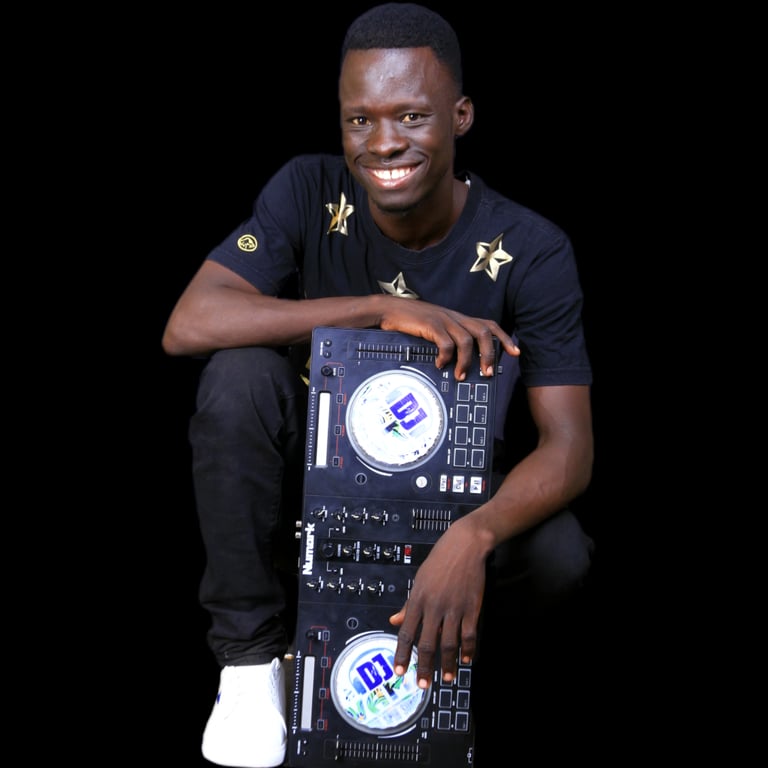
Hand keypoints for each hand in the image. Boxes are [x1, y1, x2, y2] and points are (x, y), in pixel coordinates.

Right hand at [378, 298, 518, 380]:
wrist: (389, 309)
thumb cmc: (412, 322)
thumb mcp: (436, 327)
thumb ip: (450, 338)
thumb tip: (461, 361)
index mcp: (459, 318)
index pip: (489, 325)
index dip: (504, 338)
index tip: (515, 353)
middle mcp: (455, 317)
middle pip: (483, 333)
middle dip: (490, 355)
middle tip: (488, 374)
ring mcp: (444, 320)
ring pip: (467, 341)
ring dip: (467, 362)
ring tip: (461, 376)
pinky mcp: (431, 325)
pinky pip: (446, 344)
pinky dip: (446, 358)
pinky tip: (439, 365)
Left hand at [389, 516, 487, 688]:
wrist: (464, 545)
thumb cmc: (439, 561)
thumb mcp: (419, 581)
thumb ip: (408, 605)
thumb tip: (394, 621)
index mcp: (418, 599)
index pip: (406, 632)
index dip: (401, 654)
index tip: (399, 671)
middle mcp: (434, 606)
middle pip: (427, 643)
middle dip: (424, 667)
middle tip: (422, 684)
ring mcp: (454, 608)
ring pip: (449, 644)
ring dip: (448, 664)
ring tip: (447, 678)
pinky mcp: (471, 607)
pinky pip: (469, 634)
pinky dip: (468, 650)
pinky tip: (466, 660)